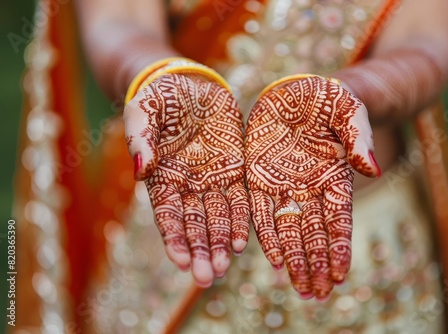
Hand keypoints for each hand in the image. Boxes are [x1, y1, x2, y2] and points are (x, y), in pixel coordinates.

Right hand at [124, 73, 248, 286]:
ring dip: (221, 243)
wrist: (188, 82)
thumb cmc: (158, 97)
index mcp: (161, 178)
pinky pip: (239, 198)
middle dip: (200, 251)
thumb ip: (141, 139)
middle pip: (194, 225)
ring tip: (225, 266)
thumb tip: (141, 169)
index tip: (181, 262)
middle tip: (206, 277)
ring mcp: (212, 178)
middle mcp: (187, 185)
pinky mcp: (235, 167)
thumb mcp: (142, 112)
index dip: (174, 239)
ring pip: (217, 218)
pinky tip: (242, 242)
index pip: (167, 216)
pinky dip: (240, 220)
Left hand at [245, 75, 379, 299]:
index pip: (340, 218)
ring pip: (289, 229)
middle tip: (318, 295)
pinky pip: (261, 211)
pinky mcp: (258, 177)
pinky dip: (268, 235)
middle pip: (314, 233)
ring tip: (300, 287)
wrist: (295, 91)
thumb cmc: (328, 99)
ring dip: (295, 259)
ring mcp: (283, 184)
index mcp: (335, 176)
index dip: (340, 246)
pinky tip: (274, 260)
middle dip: (316, 264)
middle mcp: (310, 187)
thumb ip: (359, 138)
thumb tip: (373, 168)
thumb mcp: (348, 110)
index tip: (341, 275)